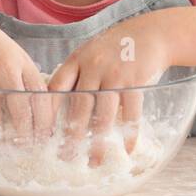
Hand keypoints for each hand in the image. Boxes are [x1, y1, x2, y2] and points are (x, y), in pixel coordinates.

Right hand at [0, 8, 47, 146]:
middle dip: (24, 136)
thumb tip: (42, 111)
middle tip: (25, 149)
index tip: (45, 138)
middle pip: (20, 112)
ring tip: (1, 148)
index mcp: (23, 64)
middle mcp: (5, 70)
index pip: (41, 97)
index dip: (45, 122)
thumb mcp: (15, 55)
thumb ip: (27, 79)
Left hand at [46, 14, 176, 163]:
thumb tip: (58, 103)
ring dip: (98, 142)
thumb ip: (76, 73)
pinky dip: (129, 134)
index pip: (56, 87)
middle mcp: (93, 67)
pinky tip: (126, 149)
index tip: (43, 133)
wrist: (151, 33)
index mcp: (77, 60)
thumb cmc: (117, 46)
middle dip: (72, 136)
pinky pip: (130, 114)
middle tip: (66, 157)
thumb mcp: (90, 52)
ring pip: (102, 116)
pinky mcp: (135, 82)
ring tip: (94, 162)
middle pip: (78, 107)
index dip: (48, 111)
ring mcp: (114, 74)